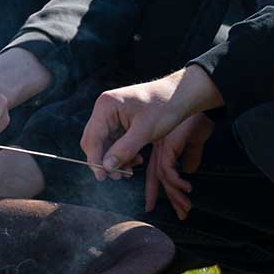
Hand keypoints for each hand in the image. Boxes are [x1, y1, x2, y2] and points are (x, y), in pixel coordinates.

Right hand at [81, 65, 221, 179]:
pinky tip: (136, 160)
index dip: (95, 159)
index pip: (92, 138)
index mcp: (106, 106)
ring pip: (104, 145)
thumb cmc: (164, 108)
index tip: (102, 177)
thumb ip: (124, 150)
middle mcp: (104, 110)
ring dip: (115, 160)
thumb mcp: (145, 131)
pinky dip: (122, 154)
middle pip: (94, 142)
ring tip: (131, 170)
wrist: (180, 95)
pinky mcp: (119, 122)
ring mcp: (110, 115)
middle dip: (105, 161)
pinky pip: (114, 143)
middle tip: (120, 176)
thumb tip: (106, 168)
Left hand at [146, 112, 213, 216]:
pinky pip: (169, 168)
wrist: (200, 102)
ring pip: (163, 176)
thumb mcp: (194, 140)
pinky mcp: (169, 144)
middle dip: (160, 196)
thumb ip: (190, 155)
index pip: (155, 171)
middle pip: (156, 176)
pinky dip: (178, 181)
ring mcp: (163, 145)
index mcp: (163, 147)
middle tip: (175, 214)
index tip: (151, 205)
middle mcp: (160, 147)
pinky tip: (188, 188)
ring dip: (175, 194)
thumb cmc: (198, 118)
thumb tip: (189, 169)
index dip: (153, 189)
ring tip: (186, 208)